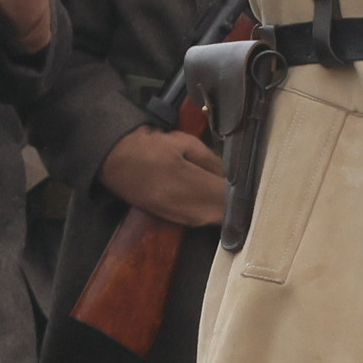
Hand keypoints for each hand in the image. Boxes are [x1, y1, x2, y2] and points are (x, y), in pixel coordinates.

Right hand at [100, 125, 229, 230]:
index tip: (250, 182)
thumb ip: (211, 160)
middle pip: (222, 213)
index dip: (241, 192)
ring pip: (211, 219)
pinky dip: (207, 211)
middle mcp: (185, 207)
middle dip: (233, 202)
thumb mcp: (184, 143)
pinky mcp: (168, 219)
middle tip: (240, 187)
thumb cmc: (148, 146)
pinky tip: (209, 199)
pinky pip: (197, 219)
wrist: (112, 159)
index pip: (227, 197)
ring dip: (221, 208)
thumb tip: (231, 174)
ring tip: (226, 192)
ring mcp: (176, 216)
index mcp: (189, 184)